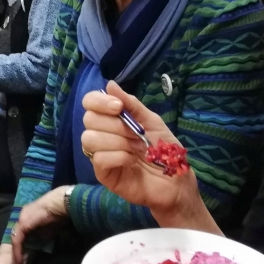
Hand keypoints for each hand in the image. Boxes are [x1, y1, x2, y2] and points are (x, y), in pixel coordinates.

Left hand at [10, 187, 68, 263]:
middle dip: (17, 250)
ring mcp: (21, 219)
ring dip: (16, 253)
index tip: (23, 257)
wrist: (61, 203)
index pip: (21, 232)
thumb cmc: (59, 213)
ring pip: (15, 239)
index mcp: (28, 215)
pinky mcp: (23, 224)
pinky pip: (18, 240)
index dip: (21, 245)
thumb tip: (39, 242)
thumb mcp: (49, 228)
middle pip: (16, 235)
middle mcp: (22, 216)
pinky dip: (18, 252)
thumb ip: (42, 234)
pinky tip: (19, 261)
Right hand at [81, 81, 197, 216]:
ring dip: (118, 141)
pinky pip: (99, 159)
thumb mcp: (151, 121)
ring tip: (136, 148)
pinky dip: (118, 156)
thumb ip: (131, 104)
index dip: (100, 101)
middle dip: (115, 124)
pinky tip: (132, 160)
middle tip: (136, 133)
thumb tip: (109, 84)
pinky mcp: (103, 174)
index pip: (89, 103)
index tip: (119, 108)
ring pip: (90, 139)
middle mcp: (102, 135)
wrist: (175, 179)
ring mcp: (100, 155)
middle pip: (88, 119)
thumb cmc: (164, 149)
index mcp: (111, 119)